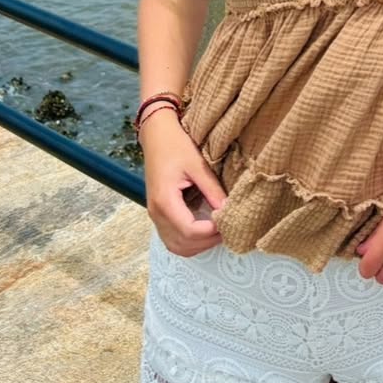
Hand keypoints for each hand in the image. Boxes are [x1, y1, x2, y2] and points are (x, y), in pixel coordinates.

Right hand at [141, 108, 226, 256]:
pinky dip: (189, 240)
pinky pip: (172, 238)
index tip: (227, 221)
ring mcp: (155, 216)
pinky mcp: (158, 214)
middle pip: (181, 244)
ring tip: (218, 230)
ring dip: (197, 245)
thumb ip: (212, 190)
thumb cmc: (176, 146)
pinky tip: (205, 228)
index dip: (210, 232)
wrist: (157, 136)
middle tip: (227, 229)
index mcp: (165, 201)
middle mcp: (156, 214)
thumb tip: (228, 210)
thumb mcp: (198, 165)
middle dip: (206, 241)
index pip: (189, 231)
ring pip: (175, 246)